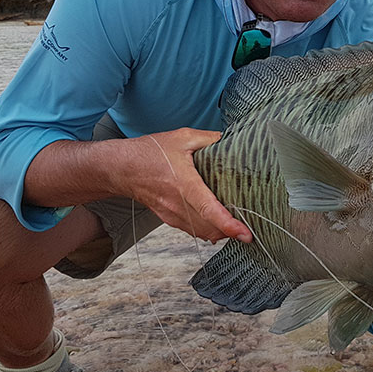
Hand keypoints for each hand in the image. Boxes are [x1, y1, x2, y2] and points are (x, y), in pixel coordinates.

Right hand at [124, 128, 251, 243]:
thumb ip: (210, 139)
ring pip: (203, 233)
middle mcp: (178, 204)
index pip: (209, 210)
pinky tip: (219, 222)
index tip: (245, 233)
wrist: (121, 168)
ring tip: (239, 225)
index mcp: (184, 184)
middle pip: (211, 228)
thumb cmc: (150, 152)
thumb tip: (232, 140)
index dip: (229, 225)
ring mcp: (172, 214)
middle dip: (233, 231)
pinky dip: (209, 229)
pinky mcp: (169, 218)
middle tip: (251, 226)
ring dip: (222, 232)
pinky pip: (194, 230)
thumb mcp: (183, 137)